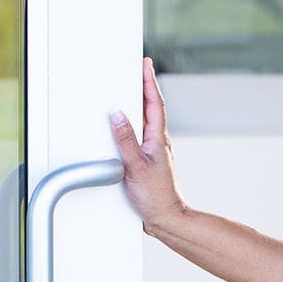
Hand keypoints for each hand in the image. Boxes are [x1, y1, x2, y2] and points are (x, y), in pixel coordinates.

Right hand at [108, 56, 187, 235]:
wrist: (166, 218)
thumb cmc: (155, 196)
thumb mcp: (135, 166)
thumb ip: (125, 140)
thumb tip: (117, 115)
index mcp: (157, 138)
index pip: (154, 103)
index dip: (149, 81)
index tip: (145, 63)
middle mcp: (157, 141)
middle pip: (151, 107)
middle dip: (144, 86)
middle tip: (139, 68)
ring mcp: (153, 151)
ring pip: (145, 121)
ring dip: (140, 103)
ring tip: (131, 88)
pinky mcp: (146, 161)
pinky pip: (139, 135)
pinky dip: (133, 124)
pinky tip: (125, 126)